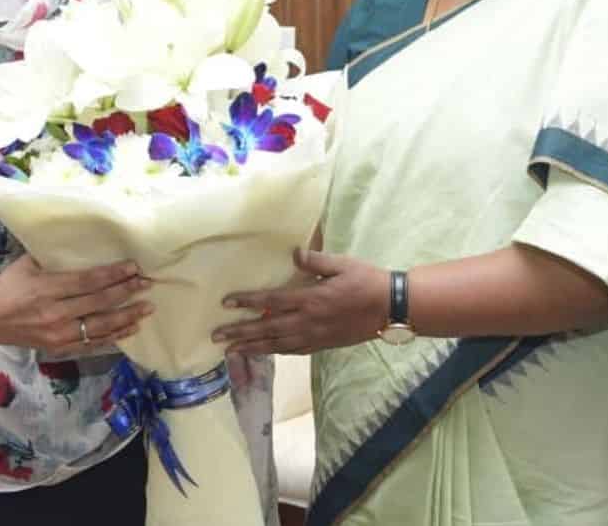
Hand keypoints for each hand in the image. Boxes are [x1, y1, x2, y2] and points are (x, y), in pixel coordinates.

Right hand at [0, 255, 152, 354]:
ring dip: (127, 317)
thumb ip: (54, 258)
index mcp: (46, 289)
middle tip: (148, 283)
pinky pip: (92, 343)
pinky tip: (129, 328)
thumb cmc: (6, 286)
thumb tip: (84, 246)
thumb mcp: (27, 264)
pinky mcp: (58, 348)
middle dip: (127, 292)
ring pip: (100, 327)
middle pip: (99, 303)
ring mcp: (57, 335)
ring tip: (147, 308)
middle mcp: (55, 314)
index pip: (88, 282)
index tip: (134, 267)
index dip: (114, 275)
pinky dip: (113, 336)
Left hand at [213, 248, 388, 354]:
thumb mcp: (342, 264)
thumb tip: (293, 254)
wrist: (390, 308)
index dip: (247, 302)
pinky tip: (264, 352)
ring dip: (253, 347)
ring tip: (232, 350)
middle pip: (267, 328)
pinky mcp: (323, 344)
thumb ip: (316, 261)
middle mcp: (308, 321)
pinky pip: (293, 351)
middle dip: (241, 333)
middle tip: (217, 337)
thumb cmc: (367, 281)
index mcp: (311, 299)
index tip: (226, 304)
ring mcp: (315, 336)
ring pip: (277, 345)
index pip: (271, 302)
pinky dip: (275, 352)